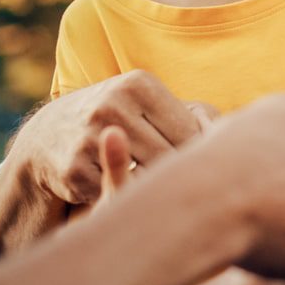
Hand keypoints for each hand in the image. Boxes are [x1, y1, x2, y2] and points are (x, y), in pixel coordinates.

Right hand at [0, 70, 203, 252]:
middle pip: (168, 158)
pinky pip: (115, 195)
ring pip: (144, 179)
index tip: (203, 170)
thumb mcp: (148, 103)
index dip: (199, 156)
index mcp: (139, 84)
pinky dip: (123, 200)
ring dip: (153, 191)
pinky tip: (125, 196)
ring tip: (161, 194)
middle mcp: (113, 105)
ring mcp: (89, 137)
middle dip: (177, 176)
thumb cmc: (120, 117)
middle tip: (186, 191)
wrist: (49, 135)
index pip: (188, 132)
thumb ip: (192, 117)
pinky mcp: (73, 170)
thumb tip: (234, 137)